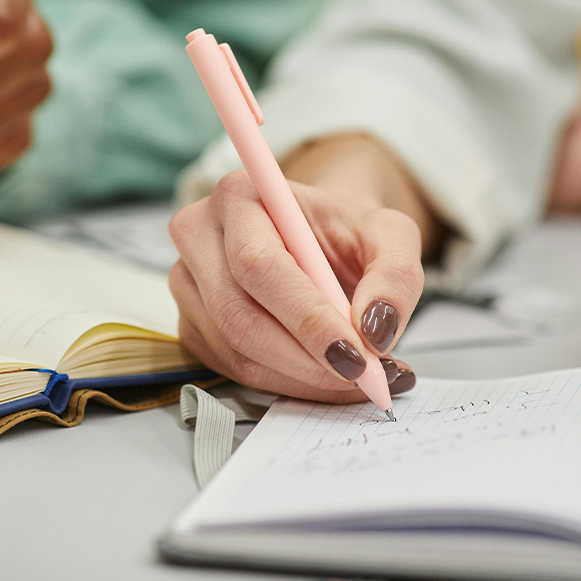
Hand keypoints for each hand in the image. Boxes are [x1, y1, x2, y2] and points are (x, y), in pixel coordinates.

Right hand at [168, 135, 432, 401]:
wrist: (317, 242)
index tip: (356, 355)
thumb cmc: (341, 232)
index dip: (306, 318)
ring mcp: (186, 283)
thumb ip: (394, 275)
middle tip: (363, 377)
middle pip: (239, 316)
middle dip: (307, 359)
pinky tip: (321, 375)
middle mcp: (198, 235)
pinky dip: (285, 383)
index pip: (258, 265)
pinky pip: (231, 370)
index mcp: (238, 196)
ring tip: (354, 376)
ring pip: (236, 351)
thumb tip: (376, 328)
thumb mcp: (388, 235)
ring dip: (301, 378)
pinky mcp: (191, 325)